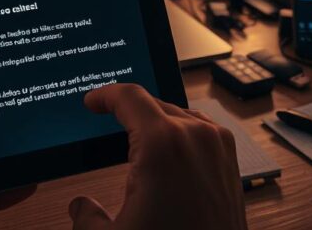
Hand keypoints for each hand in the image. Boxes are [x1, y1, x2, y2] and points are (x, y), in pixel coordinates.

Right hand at [69, 84, 246, 229]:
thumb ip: (86, 217)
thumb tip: (81, 207)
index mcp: (163, 143)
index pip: (129, 97)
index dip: (104, 95)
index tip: (92, 100)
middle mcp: (196, 136)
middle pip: (154, 104)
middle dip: (128, 111)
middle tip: (107, 121)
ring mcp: (218, 146)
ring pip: (178, 115)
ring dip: (155, 122)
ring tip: (133, 138)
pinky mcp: (230, 162)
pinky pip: (200, 132)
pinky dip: (179, 135)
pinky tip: (166, 155)